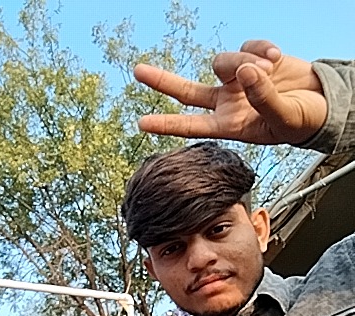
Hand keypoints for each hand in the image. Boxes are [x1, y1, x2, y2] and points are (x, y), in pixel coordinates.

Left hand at [134, 40, 326, 144]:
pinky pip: (246, 45)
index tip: (142, 124)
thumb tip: (245, 73)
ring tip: (271, 70)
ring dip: (243, 61)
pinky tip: (277, 57)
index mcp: (230, 125)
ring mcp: (237, 80)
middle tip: (138, 71)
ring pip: (222, 62)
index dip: (167, 124)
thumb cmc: (301, 121)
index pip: (192, 126)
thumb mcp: (283, 119)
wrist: (321, 103)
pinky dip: (260, 47)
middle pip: (187, 91)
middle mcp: (227, 102)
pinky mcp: (252, 58)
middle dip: (163, 81)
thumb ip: (264, 99)